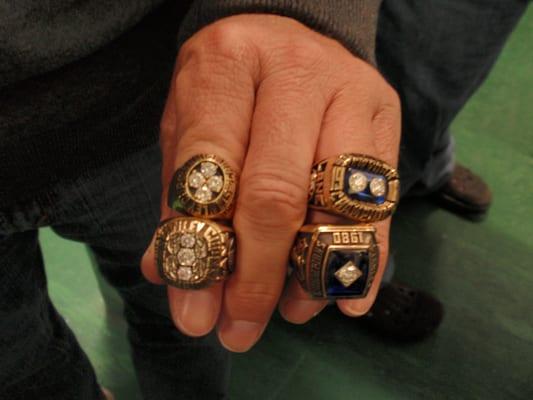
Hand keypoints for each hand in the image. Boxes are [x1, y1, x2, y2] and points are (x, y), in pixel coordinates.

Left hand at [141, 14, 400, 351]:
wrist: (289, 33)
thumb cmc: (228, 87)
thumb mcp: (186, 126)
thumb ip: (178, 199)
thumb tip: (171, 280)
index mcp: (227, 64)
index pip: (211, 166)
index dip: (202, 249)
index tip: (196, 313)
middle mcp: (295, 72)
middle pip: (277, 192)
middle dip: (258, 275)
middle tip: (239, 328)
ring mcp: (351, 92)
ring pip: (339, 202)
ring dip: (312, 274)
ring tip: (290, 313)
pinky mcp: (386, 117)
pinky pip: (382, 202)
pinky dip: (366, 259)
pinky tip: (349, 301)